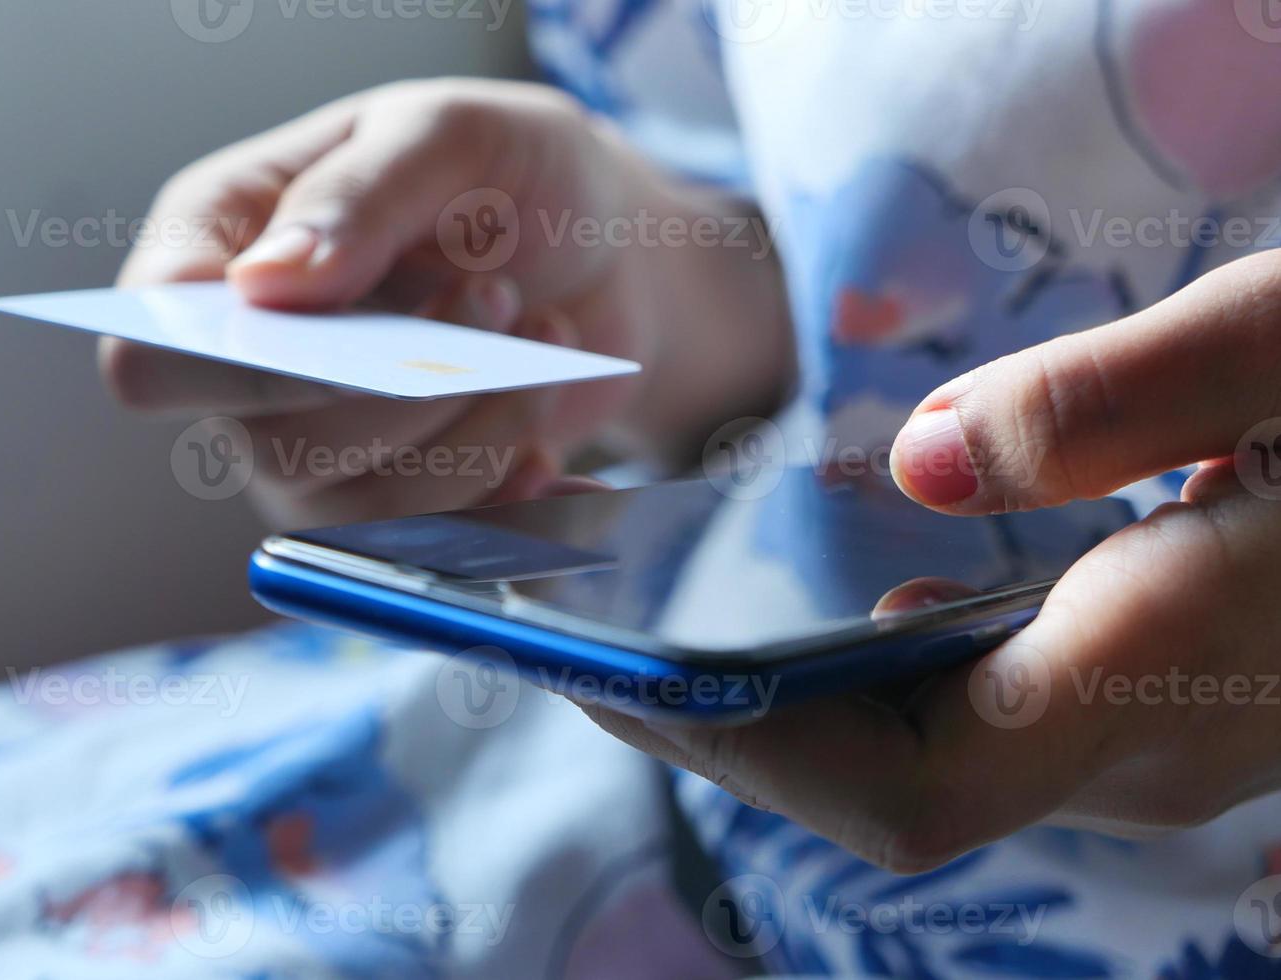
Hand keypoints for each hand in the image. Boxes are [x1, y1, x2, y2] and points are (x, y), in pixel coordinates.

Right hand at [101, 78, 789, 527]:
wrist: (604, 247)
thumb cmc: (508, 169)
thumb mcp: (445, 133)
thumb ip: (355, 196)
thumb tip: (262, 287)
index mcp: (218, 254)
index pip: (152, 359)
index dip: (228, 369)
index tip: (349, 329)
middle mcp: (251, 372)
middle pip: (276, 452)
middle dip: (409, 391)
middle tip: (498, 293)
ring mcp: (323, 452)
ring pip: (364, 514)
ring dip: (476, 441)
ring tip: (542, 347)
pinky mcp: (405, 504)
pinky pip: (442, 553)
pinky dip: (514, 506)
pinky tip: (557, 453)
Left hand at [583, 249, 1280, 872]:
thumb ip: (1113, 407)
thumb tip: (920, 462)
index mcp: (1160, 677)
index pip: (895, 792)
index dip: (745, 758)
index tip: (615, 692)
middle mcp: (1148, 751)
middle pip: (892, 792)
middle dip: (738, 740)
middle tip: (607, 659)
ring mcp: (1163, 745)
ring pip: (938, 770)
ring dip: (802, 722)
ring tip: (685, 646)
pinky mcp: (1168, 709)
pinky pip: (990, 732)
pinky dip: (888, 695)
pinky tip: (852, 629)